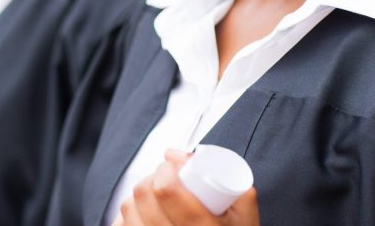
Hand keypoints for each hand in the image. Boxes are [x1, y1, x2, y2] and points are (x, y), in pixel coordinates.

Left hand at [115, 150, 259, 225]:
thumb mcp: (246, 220)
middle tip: (163, 178)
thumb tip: (180, 155)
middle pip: (143, 196)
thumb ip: (234, 187)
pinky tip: (143, 217)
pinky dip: (129, 217)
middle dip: (150, 178)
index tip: (172, 165)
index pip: (166, 189)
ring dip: (138, 197)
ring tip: (154, 197)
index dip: (165, 169)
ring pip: (128, 210)